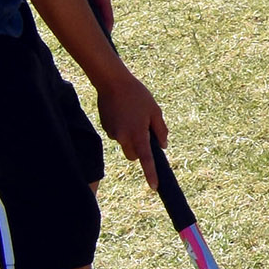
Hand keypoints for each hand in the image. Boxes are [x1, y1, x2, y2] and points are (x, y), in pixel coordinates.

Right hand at [94, 67, 166, 183]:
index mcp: (137, 134)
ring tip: (134, 115)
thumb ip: (160, 130)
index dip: (150, 173)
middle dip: (140, 150)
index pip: (145, 160)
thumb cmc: (138, 95)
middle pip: (133, 155)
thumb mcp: (155, 111)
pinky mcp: (105, 127)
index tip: (155, 187)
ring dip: (131, 137)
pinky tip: (124, 112)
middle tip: (147, 131)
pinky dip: (123, 129)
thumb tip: (162, 146)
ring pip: (125, 144)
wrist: (112, 82)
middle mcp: (123, 137)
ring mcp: (112, 133)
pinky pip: (118, 134)